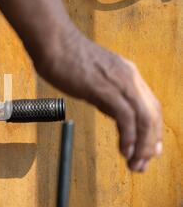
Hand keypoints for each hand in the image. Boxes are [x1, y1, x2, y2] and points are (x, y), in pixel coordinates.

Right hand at [33, 30, 162, 171]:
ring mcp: (120, 83)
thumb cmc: (66, 58)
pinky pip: (126, 117)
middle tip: (142, 164)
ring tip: (135, 164)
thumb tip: (112, 111)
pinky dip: (130, 137)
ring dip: (143, 146)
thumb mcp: (93, 78)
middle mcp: (130, 78)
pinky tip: (125, 151)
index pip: (150, 106)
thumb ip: (105, 94)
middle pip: (153, 115)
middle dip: (151, 144)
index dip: (152, 131)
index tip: (149, 149)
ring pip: (145, 119)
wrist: (54, 43)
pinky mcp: (106, 89)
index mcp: (127, 74)